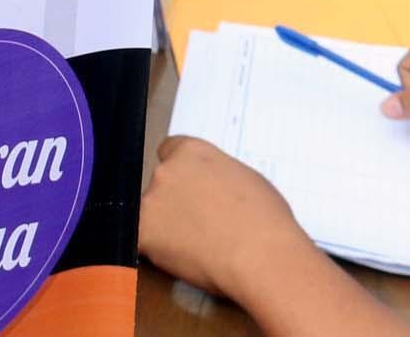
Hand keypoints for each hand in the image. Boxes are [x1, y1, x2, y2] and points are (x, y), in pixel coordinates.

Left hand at [140, 136, 318, 301]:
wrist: (261, 254)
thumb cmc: (266, 221)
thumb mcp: (247, 180)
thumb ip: (218, 177)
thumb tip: (213, 189)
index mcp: (191, 152)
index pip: (170, 152)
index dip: (179, 172)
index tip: (187, 188)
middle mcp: (166, 171)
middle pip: (160, 185)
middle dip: (174, 202)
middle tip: (199, 225)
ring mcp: (151, 201)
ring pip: (150, 215)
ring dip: (166, 228)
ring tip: (198, 248)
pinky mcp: (143, 232)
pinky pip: (142, 242)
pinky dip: (158, 251)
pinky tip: (183, 259)